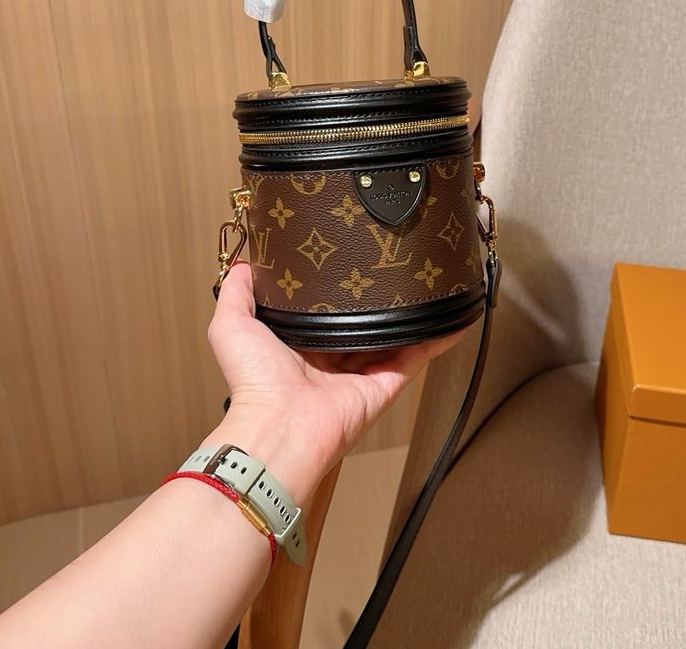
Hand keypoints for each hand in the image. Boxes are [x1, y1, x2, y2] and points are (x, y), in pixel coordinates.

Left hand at [204, 261, 469, 503]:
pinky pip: (417, 355)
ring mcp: (362, 371)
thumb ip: (237, 293)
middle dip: (376, 299)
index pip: (322, 311)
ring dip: (411, 314)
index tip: (347, 258)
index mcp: (298, 345)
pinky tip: (453, 317)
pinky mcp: (387, 382)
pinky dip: (438, 337)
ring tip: (429, 282)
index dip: (334, 288)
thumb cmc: (254, 383)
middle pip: (361, 322)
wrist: (280, 427)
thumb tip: (245, 264)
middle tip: (392, 263)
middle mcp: (332, 357)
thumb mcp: (232, 326)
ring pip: (394, 336)